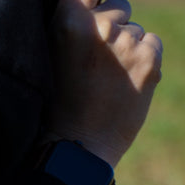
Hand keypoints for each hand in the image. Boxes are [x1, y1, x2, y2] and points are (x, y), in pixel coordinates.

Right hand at [48, 0, 162, 167]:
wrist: (77, 148)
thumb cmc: (58, 105)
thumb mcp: (53, 57)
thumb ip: (74, 25)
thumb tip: (96, 2)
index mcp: (68, 23)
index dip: (93, 5)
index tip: (91, 18)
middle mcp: (100, 27)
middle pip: (118, 7)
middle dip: (111, 28)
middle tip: (94, 65)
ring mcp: (126, 42)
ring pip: (134, 29)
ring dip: (125, 49)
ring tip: (106, 81)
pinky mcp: (149, 58)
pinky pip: (152, 43)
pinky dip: (142, 61)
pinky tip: (122, 84)